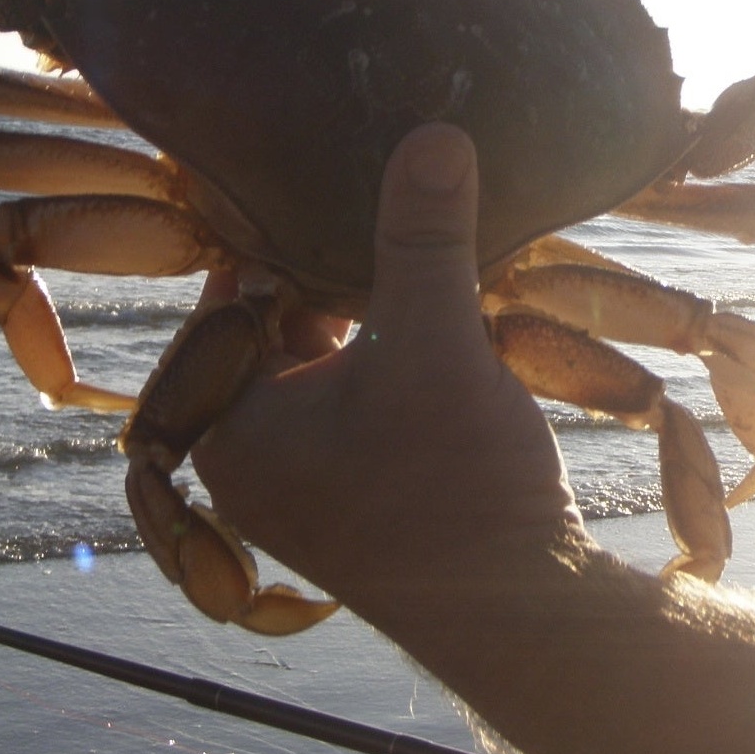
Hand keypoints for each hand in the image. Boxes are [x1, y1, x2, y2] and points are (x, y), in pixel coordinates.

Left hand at [191, 123, 583, 626]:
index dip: (284, 229)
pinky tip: (447, 322)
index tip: (326, 169)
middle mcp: (248, 458)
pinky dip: (393, 359)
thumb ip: (426, 238)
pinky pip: (357, 400)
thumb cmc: (457, 493)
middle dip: (336, 271)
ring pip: (326, 361)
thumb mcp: (437, 346)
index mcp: (228, 427)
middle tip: (385, 203)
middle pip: (280, 327)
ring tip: (427, 256)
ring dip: (374, 314)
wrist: (526, 620)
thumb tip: (433, 134)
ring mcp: (303, 483)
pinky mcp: (357, 496)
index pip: (234, 296)